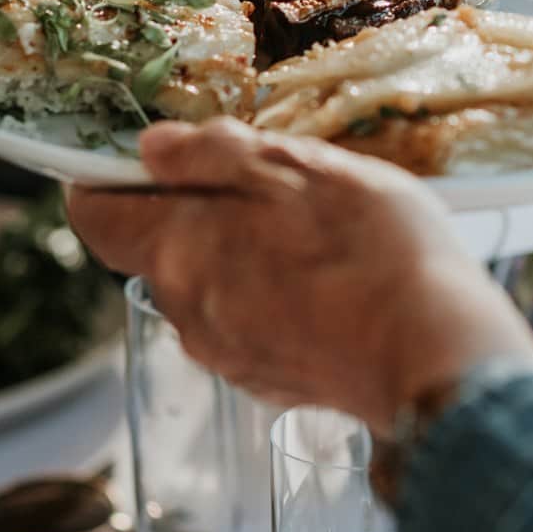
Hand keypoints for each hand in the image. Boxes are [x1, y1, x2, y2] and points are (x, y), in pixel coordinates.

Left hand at [67, 119, 532, 429]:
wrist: (435, 358)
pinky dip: (277, 297)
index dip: (105, 181)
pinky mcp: (276, 383)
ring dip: (244, 254)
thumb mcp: (297, 169)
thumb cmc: (369, 251)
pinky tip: (332, 280)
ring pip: (212, 287)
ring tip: (312, 229)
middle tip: (266, 180)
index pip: (97, 218)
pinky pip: (254, 324)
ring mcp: (232, 357)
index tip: (140, 157)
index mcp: (179, 253)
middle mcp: (189, 315)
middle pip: (162, 251)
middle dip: (199, 212)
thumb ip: (213, 156)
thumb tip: (152, 147)